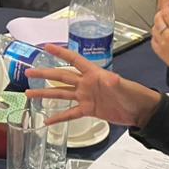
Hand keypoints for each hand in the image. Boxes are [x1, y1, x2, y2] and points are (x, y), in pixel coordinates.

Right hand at [25, 44, 160, 128]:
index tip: (45, 47)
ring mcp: (86, 97)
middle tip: (28, 73)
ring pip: (61, 95)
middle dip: (45, 74)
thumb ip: (115, 83)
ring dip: (45, 94)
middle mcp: (86, 84)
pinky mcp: (88, 110)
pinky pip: (70, 113)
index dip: (60, 53)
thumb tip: (111, 78)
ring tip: (29, 94)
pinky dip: (59, 117)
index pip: (74, 60)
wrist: (140, 111)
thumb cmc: (134, 94)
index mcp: (94, 73)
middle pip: (61, 77)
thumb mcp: (124, 87)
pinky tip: (46, 121)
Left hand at [151, 3, 168, 75]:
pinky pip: (152, 40)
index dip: (165, 7)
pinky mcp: (159, 51)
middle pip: (157, 20)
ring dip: (156, 24)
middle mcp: (168, 36)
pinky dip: (154, 35)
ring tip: (162, 24)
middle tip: (163, 13)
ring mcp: (162, 44)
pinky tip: (159, 35)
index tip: (167, 5)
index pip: (167, 13)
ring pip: (153, 29)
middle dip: (159, 14)